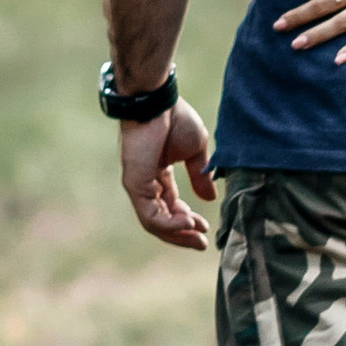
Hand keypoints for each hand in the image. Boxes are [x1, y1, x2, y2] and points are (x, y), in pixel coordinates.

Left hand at [119, 99, 216, 250]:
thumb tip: (209, 199)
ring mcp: (138, 185)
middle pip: (162, 220)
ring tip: (197, 237)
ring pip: (155, 223)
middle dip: (183, 234)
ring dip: (178, 233)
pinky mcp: (135, 185)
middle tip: (202, 243)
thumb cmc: (175, 118)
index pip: (170, 206)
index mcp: (159, 174)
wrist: (158, 102)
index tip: (205, 228)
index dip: (187, 220)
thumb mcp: (195, 151)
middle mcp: (146, 183)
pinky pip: (150, 216)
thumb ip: (200, 175)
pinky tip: (188, 221)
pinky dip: (169, 224)